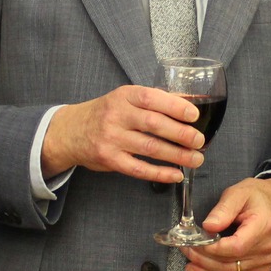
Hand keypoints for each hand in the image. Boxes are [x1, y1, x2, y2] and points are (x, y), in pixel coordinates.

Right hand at [40, 86, 204, 182]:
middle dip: (181, 134)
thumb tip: (189, 103)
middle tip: (200, 141)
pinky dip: (160, 173)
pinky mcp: (109, 159)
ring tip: (196, 159)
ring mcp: (112, 139)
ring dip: (177, 155)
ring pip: (150, 148)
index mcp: (124, 96)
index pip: (152, 98)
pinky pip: (138, 168)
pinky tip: (176, 174)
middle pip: (154, 124)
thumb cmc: (106, 113)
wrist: (70, 131)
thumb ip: (153, 101)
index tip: (194, 115)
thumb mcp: (125, 99)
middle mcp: (117, 116)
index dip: (175, 106)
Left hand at [183, 177, 270, 270]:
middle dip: (203, 258)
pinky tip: (200, 268)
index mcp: (264, 226)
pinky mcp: (262, 267)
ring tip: (189, 258)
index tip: (194, 243)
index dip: (212, 249)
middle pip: (230, 263)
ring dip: (206, 269)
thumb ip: (223, 209)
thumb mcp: (239, 192)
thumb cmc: (258, 196)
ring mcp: (266, 260)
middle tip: (185, 248)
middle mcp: (267, 247)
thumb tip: (208, 226)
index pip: (236, 246)